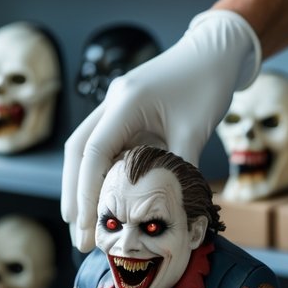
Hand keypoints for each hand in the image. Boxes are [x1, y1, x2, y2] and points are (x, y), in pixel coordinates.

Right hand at [61, 10, 260, 252]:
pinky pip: (104, 148)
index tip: (86, 225)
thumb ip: (182, 168)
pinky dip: (100, 176)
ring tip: (85, 227)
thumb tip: (175, 214)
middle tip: (80, 235)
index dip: (86, 191)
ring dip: (82, 188)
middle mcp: (112, 103)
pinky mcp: (123, 115)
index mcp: (126, 102)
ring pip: (85, 150)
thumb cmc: (207, 84)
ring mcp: (115, 107)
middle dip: (74, 195)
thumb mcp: (197, 129)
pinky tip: (105, 203)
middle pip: (77, 152)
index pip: (94, 151)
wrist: (214, 52)